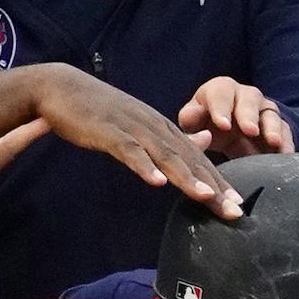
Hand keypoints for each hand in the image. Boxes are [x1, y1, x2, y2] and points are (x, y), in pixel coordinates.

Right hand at [33, 66, 242, 216]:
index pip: (197, 158)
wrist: (61, 87)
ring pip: (165, 155)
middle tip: (234, 211)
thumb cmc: (99, 111)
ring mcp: (131, 127)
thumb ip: (172, 137)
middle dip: (213, 185)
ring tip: (207, 197)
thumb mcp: (141, 123)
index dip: (219, 181)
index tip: (238, 205)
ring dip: (186, 177)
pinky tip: (156, 182)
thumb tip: (205, 141)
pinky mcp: (107, 131)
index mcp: (162, 128)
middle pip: (189, 159)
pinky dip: (144, 166)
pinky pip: (129, 150)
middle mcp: (153, 126)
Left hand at [179, 76, 292, 158]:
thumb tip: (190, 118)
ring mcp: (264, 110)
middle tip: (250, 131)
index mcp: (220, 90)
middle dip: (249, 115)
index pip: (220, 93)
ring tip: (273, 142)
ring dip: (272, 128)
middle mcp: (245, 95)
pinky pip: (285, 132)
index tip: (223, 125)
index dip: (221, 108)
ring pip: (270, 113)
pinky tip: (285, 155)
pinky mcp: (278, 126)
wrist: (227, 132)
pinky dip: (286, 144)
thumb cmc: (205, 123)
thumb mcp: (193, 122)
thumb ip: (190, 120)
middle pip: (249, 99)